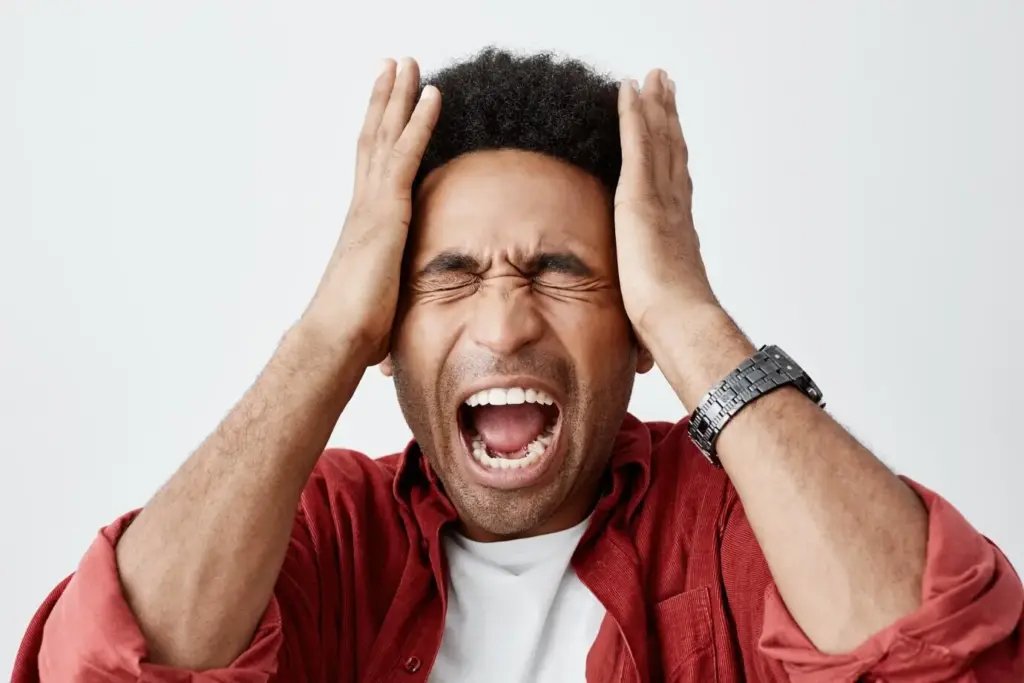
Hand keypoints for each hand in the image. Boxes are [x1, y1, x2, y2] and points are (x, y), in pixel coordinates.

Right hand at [303, 58, 440, 363]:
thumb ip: (390, 302)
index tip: (388, 105)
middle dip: (384, 100)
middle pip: (373, 138)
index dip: (379, 132)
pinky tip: (434, 95)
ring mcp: (372, 206)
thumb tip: (395, 337)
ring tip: (407, 62)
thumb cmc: (355, 335)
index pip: (372, 167)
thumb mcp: (381, 307)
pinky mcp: (385, 212)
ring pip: (385, 136)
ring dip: (398, 96)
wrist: (336, 341)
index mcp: (363, 226)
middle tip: (394, 65)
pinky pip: (405, 154)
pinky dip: (420, 122)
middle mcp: (363, 207)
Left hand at [614, 69, 717, 341]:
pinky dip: (634, 114)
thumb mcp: (654, 320)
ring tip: (653, 77)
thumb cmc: (671, 332)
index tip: (673, 136)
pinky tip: (628, 89)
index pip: (674, 187)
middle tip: (666, 89)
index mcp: (676, 236)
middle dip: (669, 120)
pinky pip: (638, 144)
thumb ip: (649, 326)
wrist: (678, 325)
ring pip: (660, 141)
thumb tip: (642, 363)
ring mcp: (661, 200)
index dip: (675, 157)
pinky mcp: (641, 197)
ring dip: (656, 107)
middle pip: (673, 153)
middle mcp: (674, 210)